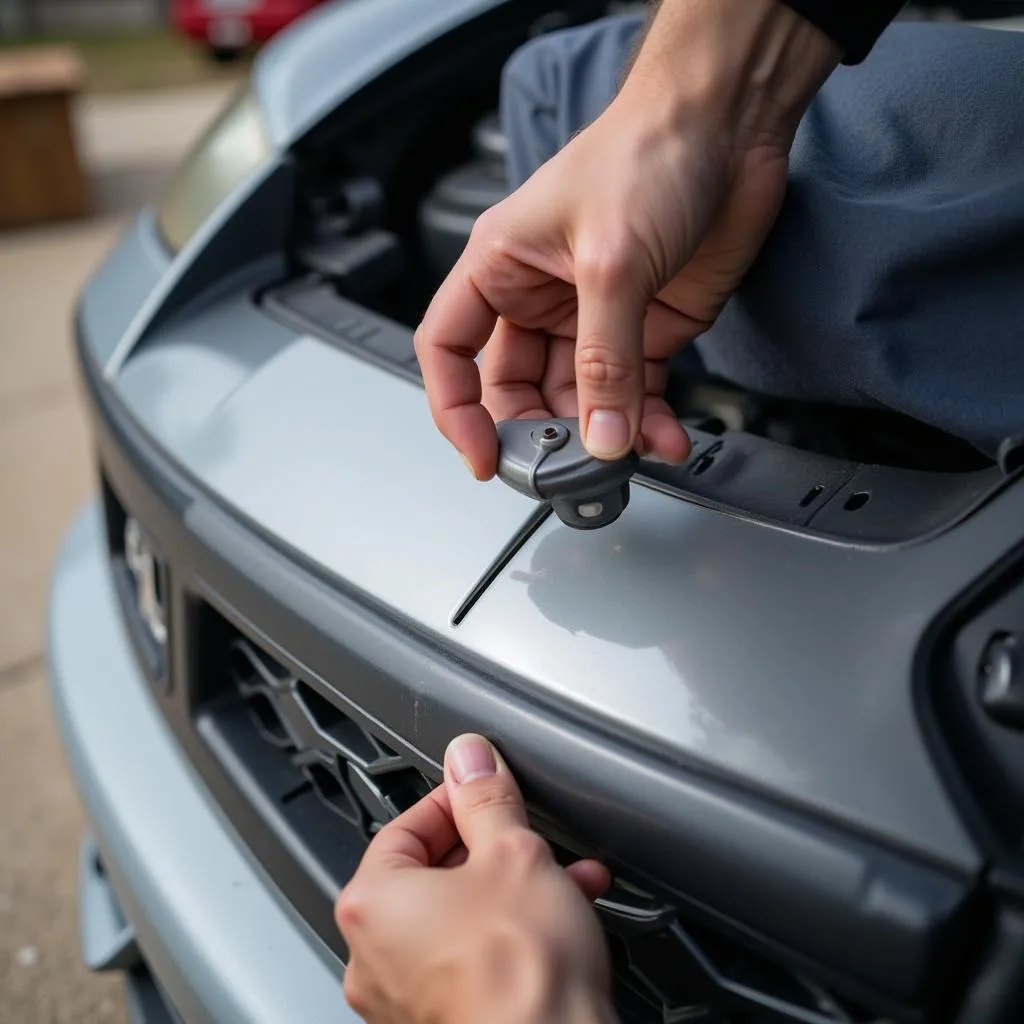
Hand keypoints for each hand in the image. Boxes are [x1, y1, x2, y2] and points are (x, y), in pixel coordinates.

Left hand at [335, 734, 614, 1023]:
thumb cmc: (519, 972)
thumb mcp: (512, 851)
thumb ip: (487, 796)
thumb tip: (470, 759)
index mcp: (371, 903)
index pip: (405, 825)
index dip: (455, 800)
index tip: (486, 790)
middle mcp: (374, 956)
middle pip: (434, 873)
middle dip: (494, 848)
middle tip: (529, 837)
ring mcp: (405, 998)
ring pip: (461, 918)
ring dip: (513, 890)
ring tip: (564, 879)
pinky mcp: (444, 1022)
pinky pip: (473, 960)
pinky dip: (511, 935)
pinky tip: (561, 922)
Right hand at [415, 0, 839, 477]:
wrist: (732, 124)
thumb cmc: (649, 150)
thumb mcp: (611, 260)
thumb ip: (605, 359)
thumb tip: (600, 435)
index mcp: (500, 267)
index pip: (450, 351)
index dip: (455, 409)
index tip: (482, 456)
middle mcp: (540, 297)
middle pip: (517, 390)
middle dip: (541, 434)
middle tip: (566, 468)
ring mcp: (595, 317)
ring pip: (581, 400)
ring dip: (605, 435)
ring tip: (628, 454)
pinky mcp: (647, 328)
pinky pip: (637, 393)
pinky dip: (649, 422)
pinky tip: (664, 437)